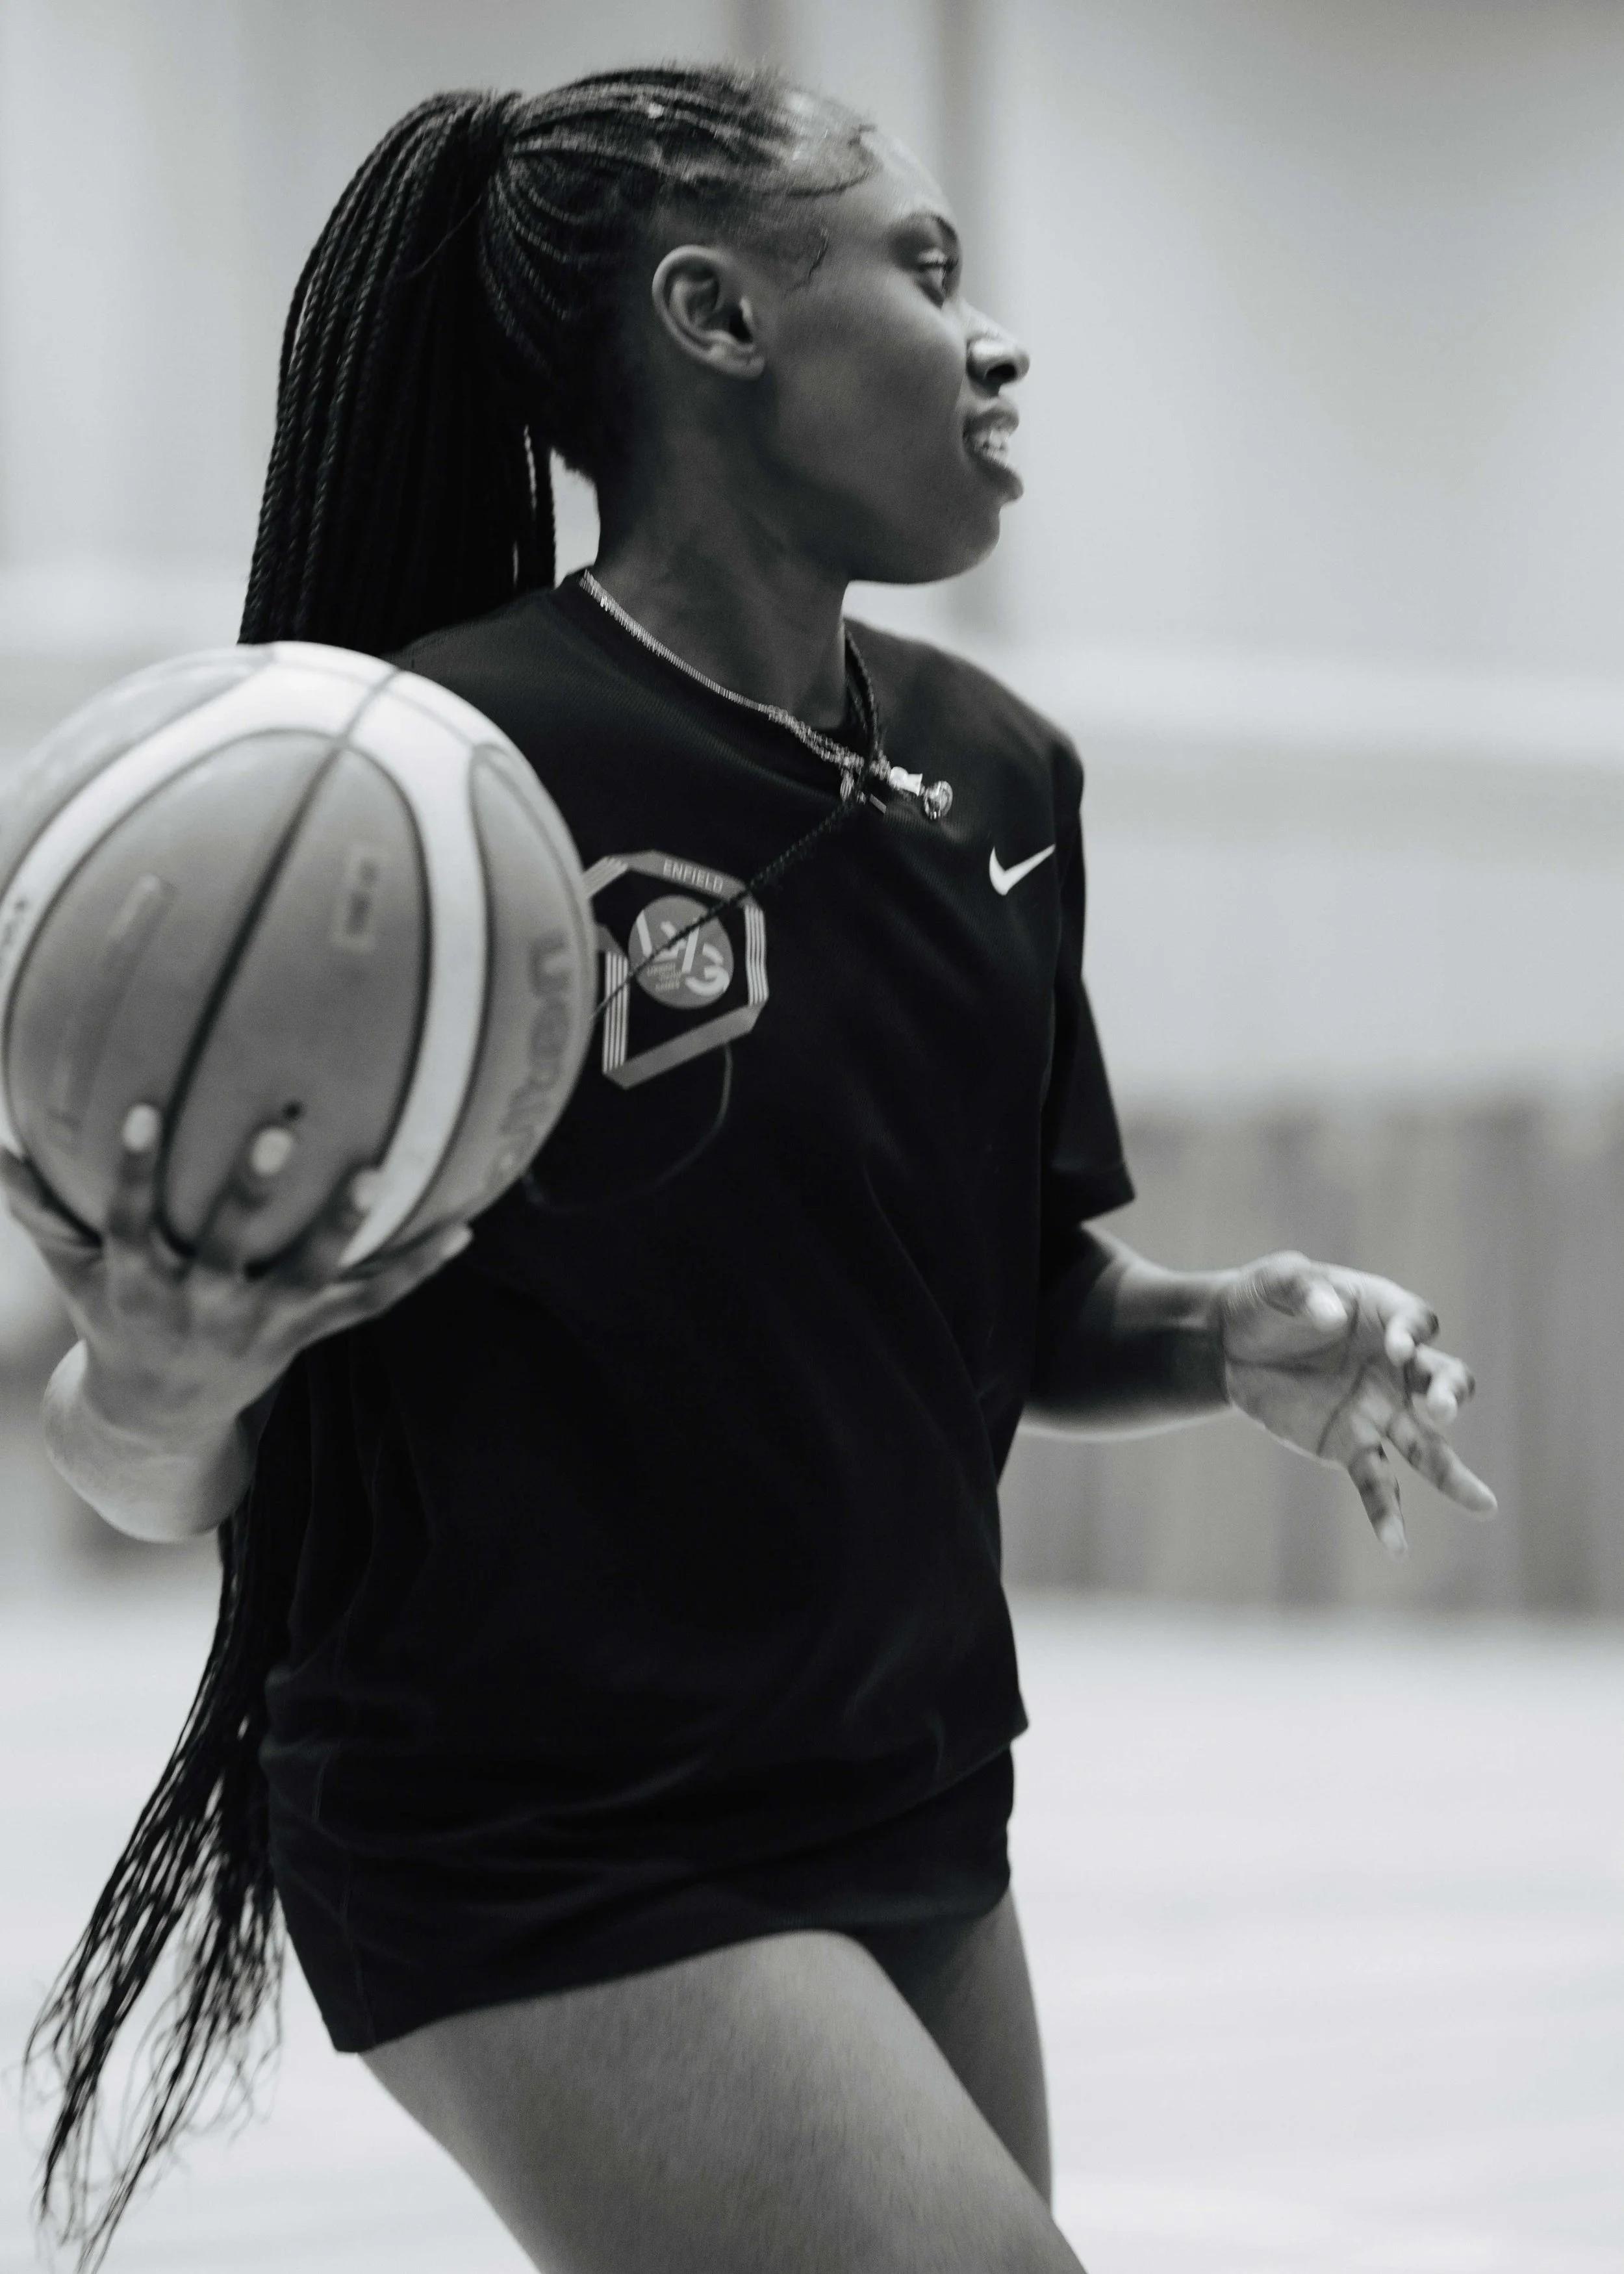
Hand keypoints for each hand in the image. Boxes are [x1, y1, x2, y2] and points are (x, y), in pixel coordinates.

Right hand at [0, 1103, 469, 1449]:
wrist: (160, 1416)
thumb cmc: (114, 1316)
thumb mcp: (72, 1269)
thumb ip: (41, 1207)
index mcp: (141, 1280)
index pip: (130, 1219)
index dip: (133, 1171)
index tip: (138, 1111)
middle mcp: (203, 1303)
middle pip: (229, 1245)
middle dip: (249, 1192)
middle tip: (276, 1131)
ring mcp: (262, 1322)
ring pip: (309, 1272)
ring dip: (341, 1224)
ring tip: (377, 1170)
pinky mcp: (309, 1333)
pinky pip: (370, 1300)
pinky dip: (416, 1270)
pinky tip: (465, 1231)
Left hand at [1219, 1250, 1495, 1555]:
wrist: (1230, 1343)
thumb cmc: (1266, 1300)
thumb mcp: (1276, 1281)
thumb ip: (1303, 1290)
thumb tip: (1331, 1315)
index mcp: (1385, 1315)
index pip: (1420, 1323)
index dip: (1414, 1334)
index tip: (1397, 1346)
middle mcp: (1395, 1368)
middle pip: (1443, 1381)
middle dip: (1449, 1394)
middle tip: (1441, 1409)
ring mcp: (1378, 1411)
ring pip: (1427, 1446)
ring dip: (1452, 1474)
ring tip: (1484, 1505)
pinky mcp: (1349, 1446)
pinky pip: (1376, 1484)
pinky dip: (1387, 1515)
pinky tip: (1396, 1546)